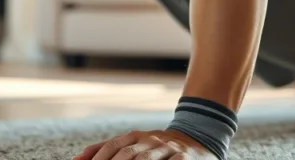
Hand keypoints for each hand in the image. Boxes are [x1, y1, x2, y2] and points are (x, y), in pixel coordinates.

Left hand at [73, 128, 213, 159]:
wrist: (196, 139)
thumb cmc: (157, 147)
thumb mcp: (133, 143)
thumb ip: (106, 149)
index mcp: (135, 136)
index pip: (112, 146)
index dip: (98, 158)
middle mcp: (150, 141)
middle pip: (127, 155)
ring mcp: (168, 149)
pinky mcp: (185, 158)